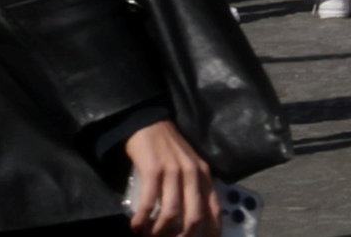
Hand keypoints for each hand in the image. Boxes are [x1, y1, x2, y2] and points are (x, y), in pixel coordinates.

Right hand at [122, 118, 218, 236]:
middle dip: (181, 236)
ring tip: (148, 235)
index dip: (210, 231)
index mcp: (205, 175)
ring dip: (158, 230)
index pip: (214, 209)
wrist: (150, 125)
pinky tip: (135, 226)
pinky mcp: (154, 170)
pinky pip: (149, 202)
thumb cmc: (169, 150)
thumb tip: (193, 221)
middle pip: (194, 216)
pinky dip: (142, 219)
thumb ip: (195, 190)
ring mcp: (174, 171)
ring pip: (171, 213)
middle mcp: (193, 174)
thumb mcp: (189, 169)